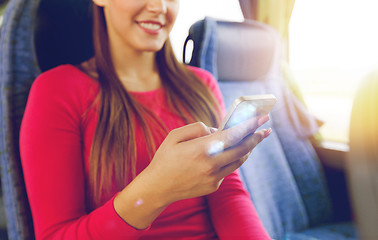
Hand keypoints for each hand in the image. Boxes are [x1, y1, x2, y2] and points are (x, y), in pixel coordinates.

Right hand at [146, 115, 270, 203]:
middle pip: (242, 149)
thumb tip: (216, 130)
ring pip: (238, 160)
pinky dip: (230, 160)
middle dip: (256, 137)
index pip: (233, 134)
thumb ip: (197, 128)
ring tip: (252, 140)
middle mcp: (211, 164)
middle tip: (265, 129)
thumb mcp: (175, 136)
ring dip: (247, 149)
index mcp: (202, 149)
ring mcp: (214, 177)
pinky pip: (227, 170)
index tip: (262, 118)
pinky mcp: (214, 186)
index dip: (250, 125)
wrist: (158, 188)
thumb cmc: (164, 158)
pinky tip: (227, 154)